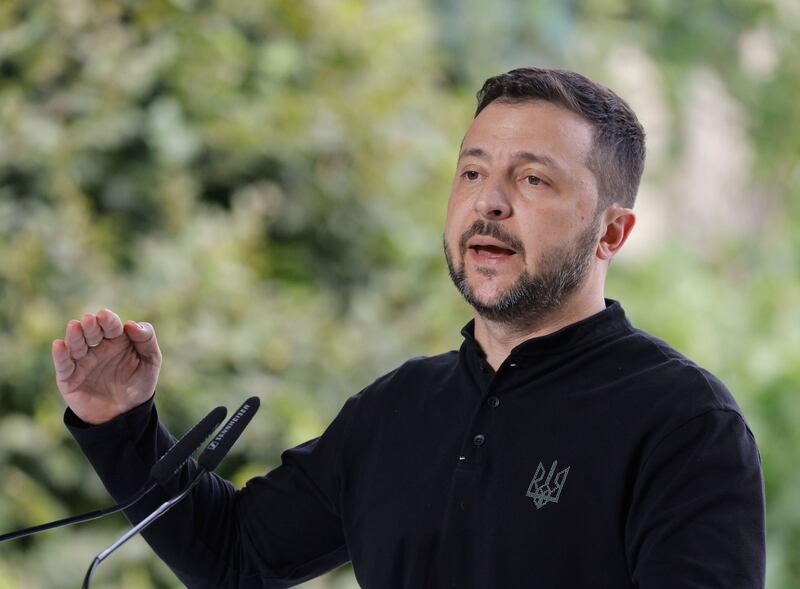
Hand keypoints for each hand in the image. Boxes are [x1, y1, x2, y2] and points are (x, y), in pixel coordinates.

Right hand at [52, 309, 161, 424]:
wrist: (126, 415)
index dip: (108, 320)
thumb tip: (131, 324)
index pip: (110, 325)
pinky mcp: (69, 378)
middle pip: (91, 332)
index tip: (105, 316)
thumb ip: (146, 340)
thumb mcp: (150, 361)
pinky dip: (60, 355)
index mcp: (116, 339)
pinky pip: (63, 365)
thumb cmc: (139, 384)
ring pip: (75, 345)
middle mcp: (97, 347)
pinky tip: (59, 345)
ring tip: (75, 326)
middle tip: (89, 320)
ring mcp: (81, 362)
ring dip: (75, 336)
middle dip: (90, 326)